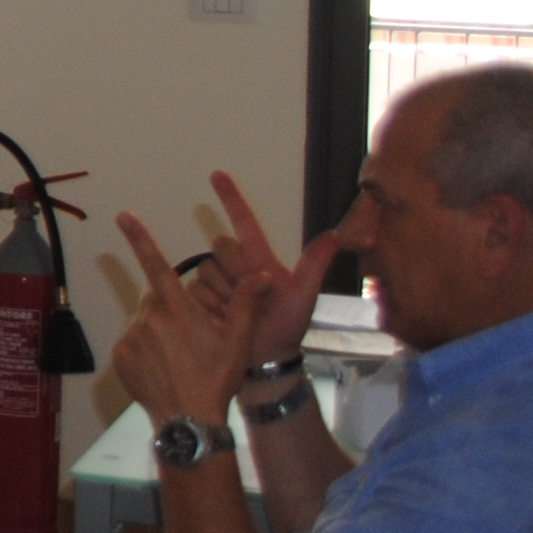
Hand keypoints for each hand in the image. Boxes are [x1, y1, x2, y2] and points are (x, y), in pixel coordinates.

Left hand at [110, 213, 254, 426]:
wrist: (189, 419)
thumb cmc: (217, 379)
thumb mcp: (238, 341)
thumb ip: (246, 303)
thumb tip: (263, 274)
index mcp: (178, 310)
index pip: (157, 264)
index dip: (141, 238)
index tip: (124, 216)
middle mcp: (149, 319)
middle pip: (156, 297)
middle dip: (170, 305)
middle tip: (191, 334)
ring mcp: (131, 338)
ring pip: (144, 320)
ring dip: (158, 328)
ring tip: (179, 356)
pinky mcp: (120, 355)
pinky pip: (132, 341)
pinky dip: (145, 347)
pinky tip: (164, 366)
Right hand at [199, 170, 338, 369]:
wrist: (265, 358)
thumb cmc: (288, 325)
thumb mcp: (306, 295)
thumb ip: (315, 264)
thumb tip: (336, 234)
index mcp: (260, 259)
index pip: (245, 222)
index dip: (231, 198)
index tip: (217, 174)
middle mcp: (237, 267)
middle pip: (221, 248)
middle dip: (234, 269)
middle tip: (252, 293)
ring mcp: (218, 283)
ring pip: (206, 271)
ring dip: (223, 293)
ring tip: (240, 312)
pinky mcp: (200, 300)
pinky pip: (195, 291)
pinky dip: (210, 305)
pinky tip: (224, 319)